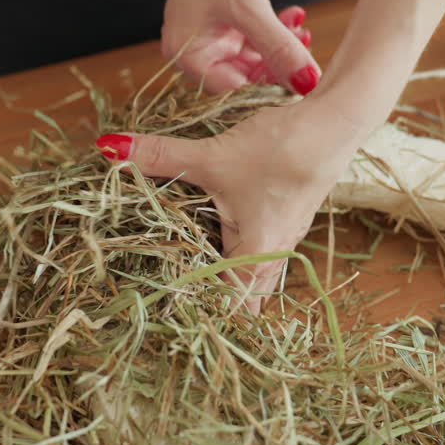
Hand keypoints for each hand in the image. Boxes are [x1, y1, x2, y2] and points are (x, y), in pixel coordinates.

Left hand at [96, 96, 369, 311]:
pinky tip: (212, 245)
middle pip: (240, 306)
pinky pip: (258, 262)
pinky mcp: (285, 227)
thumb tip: (110, 148)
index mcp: (254, 255)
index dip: (198, 319)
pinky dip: (235, 263)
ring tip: (184, 281)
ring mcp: (282, 245)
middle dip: (209, 309)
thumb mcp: (213, 155)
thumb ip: (160, 156)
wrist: (335, 125)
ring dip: (223, 285)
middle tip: (168, 303)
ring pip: (251, 284)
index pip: (227, 312)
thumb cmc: (281, 148)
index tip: (163, 317)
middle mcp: (271, 259)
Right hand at [160, 0, 318, 94]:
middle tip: (306, 61)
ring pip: (256, 56)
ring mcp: (215, 29)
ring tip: (304, 35)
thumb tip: (306, 82)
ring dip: (282, 48)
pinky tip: (296, 17)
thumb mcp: (250, 8)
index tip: (298, 87)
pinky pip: (259, 34)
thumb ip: (278, 49)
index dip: (265, 91)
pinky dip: (279, 30)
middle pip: (244, 76)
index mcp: (186, 53)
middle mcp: (197, 46)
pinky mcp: (232, 13)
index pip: (229, 91)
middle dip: (277, 68)